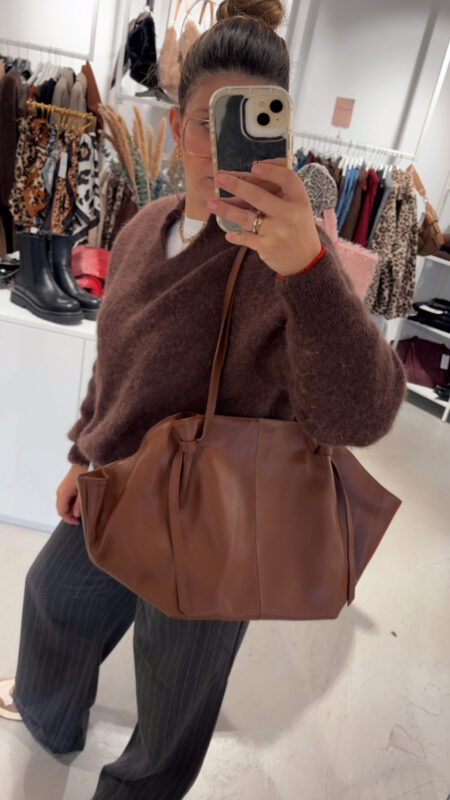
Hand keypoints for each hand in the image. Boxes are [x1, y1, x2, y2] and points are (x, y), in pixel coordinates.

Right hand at [56, 464, 87, 524]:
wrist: (80, 465)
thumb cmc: (82, 477)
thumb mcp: (82, 492)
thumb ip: (78, 504)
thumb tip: (75, 515)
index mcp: (62, 494)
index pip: (61, 512)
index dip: (69, 519)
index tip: (77, 521)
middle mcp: (59, 493)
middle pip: (60, 510)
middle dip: (69, 515)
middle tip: (79, 517)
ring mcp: (60, 491)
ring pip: (62, 506)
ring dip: (69, 510)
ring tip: (79, 509)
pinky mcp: (63, 489)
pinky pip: (64, 500)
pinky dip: (69, 504)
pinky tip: (77, 503)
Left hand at [208, 159, 321, 275]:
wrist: (306, 260)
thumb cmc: (297, 227)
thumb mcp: (298, 207)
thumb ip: (281, 191)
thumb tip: (252, 172)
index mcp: (300, 200)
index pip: (288, 178)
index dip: (271, 171)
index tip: (254, 166)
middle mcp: (290, 214)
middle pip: (259, 196)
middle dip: (236, 186)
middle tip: (219, 178)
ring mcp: (277, 231)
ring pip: (247, 218)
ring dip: (227, 210)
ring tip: (211, 203)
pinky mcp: (267, 247)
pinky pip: (246, 238)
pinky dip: (236, 235)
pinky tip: (227, 233)